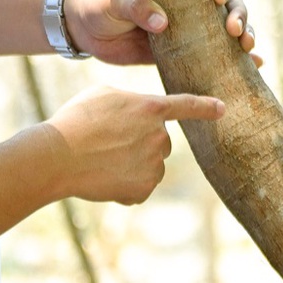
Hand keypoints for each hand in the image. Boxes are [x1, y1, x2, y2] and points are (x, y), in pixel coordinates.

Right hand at [43, 86, 224, 204]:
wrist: (59, 156)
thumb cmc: (76, 120)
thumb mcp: (103, 95)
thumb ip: (130, 101)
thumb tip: (138, 115)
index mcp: (151, 108)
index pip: (187, 106)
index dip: (206, 107)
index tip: (222, 109)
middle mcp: (159, 137)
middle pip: (160, 141)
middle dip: (140, 142)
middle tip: (108, 143)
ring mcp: (154, 165)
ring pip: (150, 165)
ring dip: (132, 164)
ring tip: (102, 160)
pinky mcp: (144, 188)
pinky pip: (140, 187)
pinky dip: (125, 186)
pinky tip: (104, 178)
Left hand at [61, 0, 260, 66]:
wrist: (83, 30)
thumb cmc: (99, 3)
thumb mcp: (115, 0)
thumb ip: (136, 6)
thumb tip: (163, 23)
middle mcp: (190, 2)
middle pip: (230, 1)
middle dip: (240, 13)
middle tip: (235, 31)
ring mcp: (190, 28)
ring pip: (228, 28)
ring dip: (245, 35)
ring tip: (249, 50)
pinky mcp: (184, 53)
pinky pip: (216, 56)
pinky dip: (238, 60)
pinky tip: (256, 66)